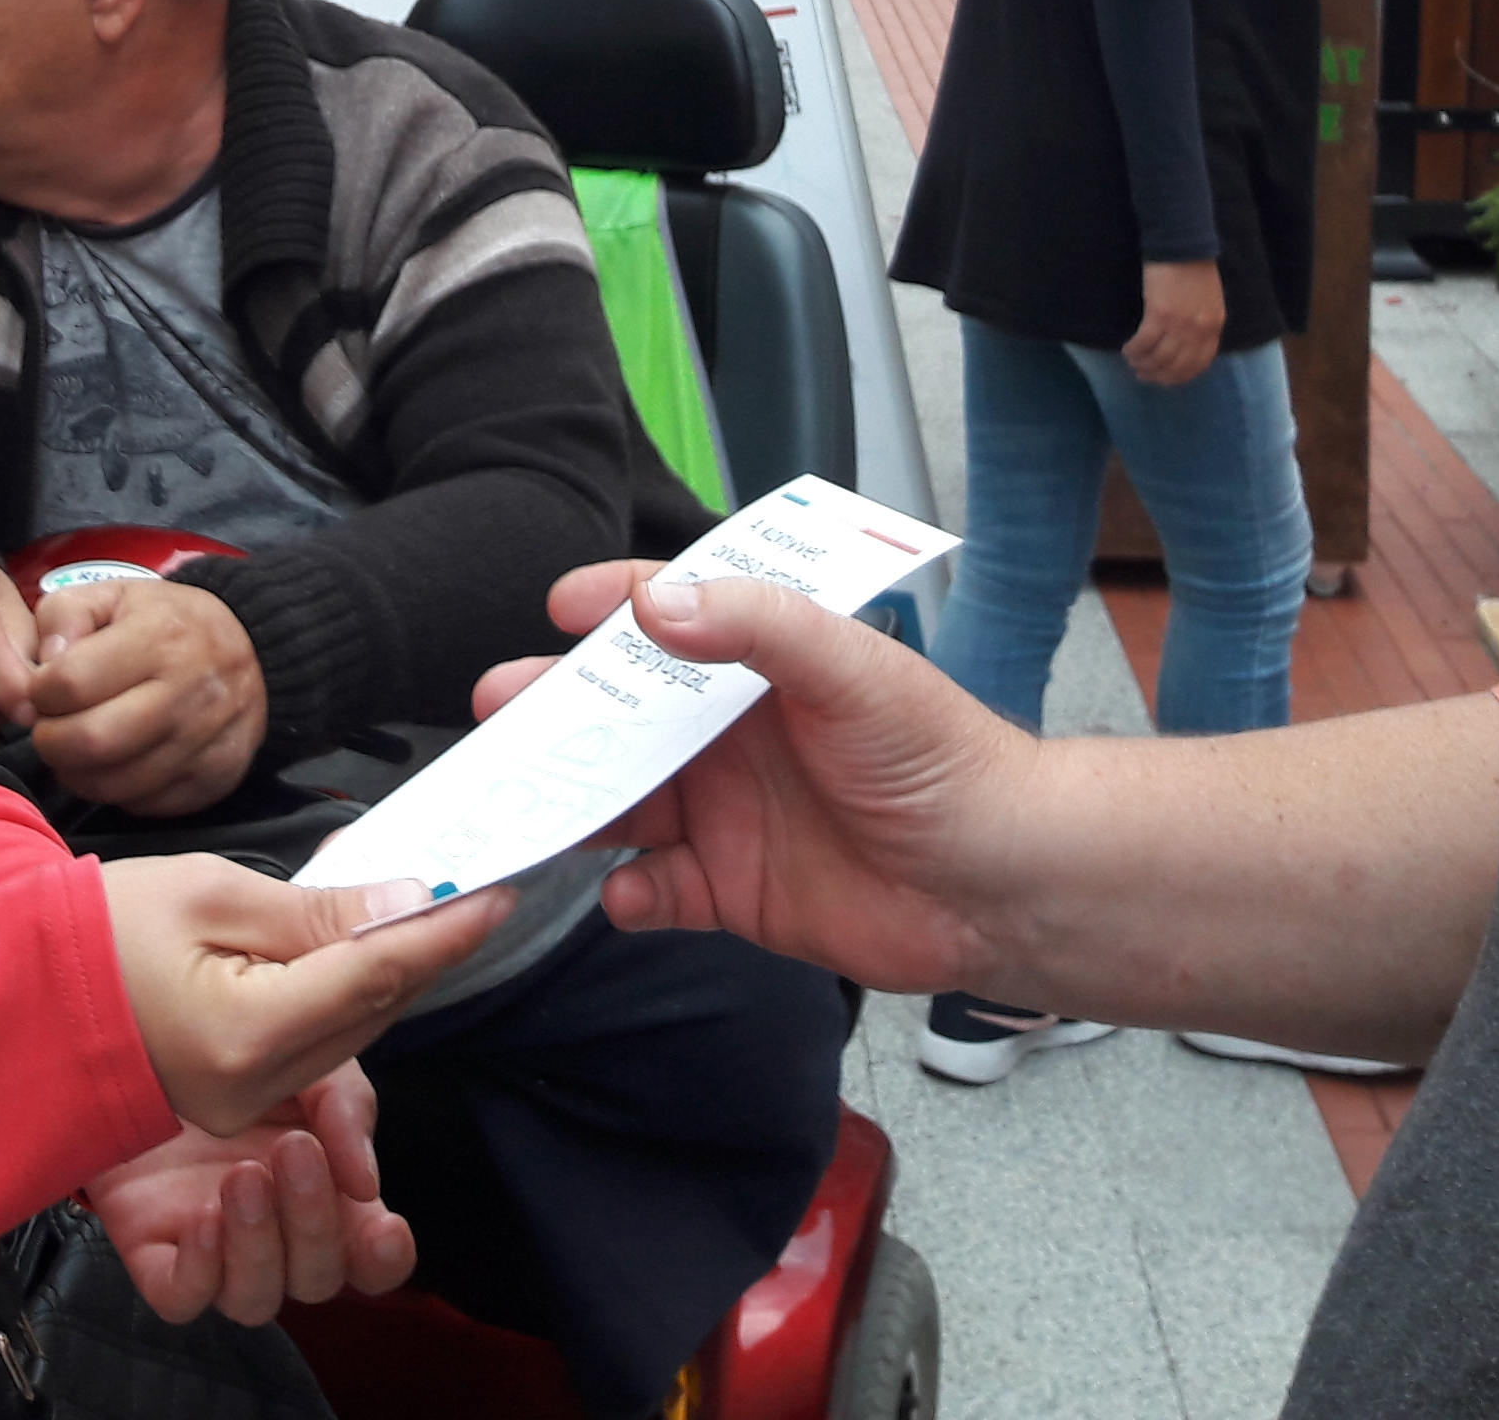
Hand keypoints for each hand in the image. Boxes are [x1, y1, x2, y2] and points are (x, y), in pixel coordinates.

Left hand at [30, 577, 268, 815]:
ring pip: (112, 785)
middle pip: (90, 741)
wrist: (252, 652)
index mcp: (159, 636)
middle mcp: (188, 691)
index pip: (71, 683)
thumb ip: (64, 615)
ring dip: (76, 772)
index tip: (44, 690)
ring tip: (77, 748)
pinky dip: (116, 791)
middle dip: (50, 741)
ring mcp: (205, 742)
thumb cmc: (166, 624)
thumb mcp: (114, 594)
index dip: (39, 693)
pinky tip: (115, 763)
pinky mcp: (213, 779)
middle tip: (51, 728)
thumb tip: (43, 665)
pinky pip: (142, 805)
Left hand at [85, 1068, 414, 1323]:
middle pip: (315, 1279)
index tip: (385, 1227)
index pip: (370, 1260)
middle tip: (295, 1148)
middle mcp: (275, 1236)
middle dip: (313, 1221)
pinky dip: (198, 1272)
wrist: (145, 1038)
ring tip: (243, 1177)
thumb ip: (347, 1112)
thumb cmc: (238, 1056)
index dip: (384, 1260)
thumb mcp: (308, 1064)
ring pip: (253, 1300)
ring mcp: (215, 1251)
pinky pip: (180, 1299)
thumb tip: (365, 1185)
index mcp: (324, 1197)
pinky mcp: (155, 1253)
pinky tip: (204, 1218)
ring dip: (258, 1247)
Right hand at [103, 854, 512, 1136]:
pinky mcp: (236, 1106)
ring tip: (407, 910)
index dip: (442, 933)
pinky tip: (353, 953)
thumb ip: (314, 910)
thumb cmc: (95, 934)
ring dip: (386, 974)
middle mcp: (254, 1089)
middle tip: (463, 889)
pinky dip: (346, 1000)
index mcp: (244, 1033)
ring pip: (354, 1035)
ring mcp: (244, 1108)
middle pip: (375, 1012)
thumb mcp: (207, 892)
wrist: (16, 1001)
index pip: (375, 976)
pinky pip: (318, 1050)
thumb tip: (407, 901)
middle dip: (422, 949)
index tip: (495, 893)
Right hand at [475, 561, 1030, 994]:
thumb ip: (756, 625)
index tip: (562, 604)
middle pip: (623, 715)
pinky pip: (656, 892)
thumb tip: (657, 602)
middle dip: (556, 710)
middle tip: (497, 707)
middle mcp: (736, 735)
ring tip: (522, 804)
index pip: (675, 613)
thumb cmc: (944, 759)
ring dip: (573, 803)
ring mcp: (729, 813)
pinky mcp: (735, 892)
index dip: (617, 601)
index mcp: (764, 665)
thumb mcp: (852, 668)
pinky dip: (630, 896)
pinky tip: (625, 893)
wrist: (1000, 883)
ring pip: (624, 802)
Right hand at [1123, 257, 1224, 385]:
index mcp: (1214, 326)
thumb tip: (1185, 345)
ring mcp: (1180, 323)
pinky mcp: (1159, 314)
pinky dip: (1134, 350)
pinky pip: (1144, 343)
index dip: (1180, 376)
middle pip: (1178, 366)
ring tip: (1133, 362)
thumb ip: (1202, 323)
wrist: (1182, 244)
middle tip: (1144, 375)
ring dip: (1143, 365)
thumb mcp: (1209, 301)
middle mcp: (1199, 330)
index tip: (1166, 379)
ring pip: (1159, 358)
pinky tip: (1128, 350)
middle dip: (1159, 375)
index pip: (1200, 364)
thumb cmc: (1193, 268)